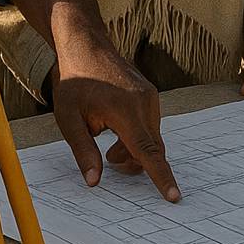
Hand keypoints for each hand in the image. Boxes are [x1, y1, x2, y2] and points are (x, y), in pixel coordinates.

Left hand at [49, 43, 180, 202]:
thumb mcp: (69, 119)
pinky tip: (115, 127)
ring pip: (151, 138)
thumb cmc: (75, 82)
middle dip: (133, 162)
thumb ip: (83, 152)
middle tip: (108, 159)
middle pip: (151, 149)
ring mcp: (150, 97)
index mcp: (125, 110)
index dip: (161, 177)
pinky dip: (136, 135)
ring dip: (132, 148)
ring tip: (107, 140)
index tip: (174, 196)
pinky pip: (150, 125)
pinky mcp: (150, 95)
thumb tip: (94, 181)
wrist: (86, 47)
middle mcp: (144, 103)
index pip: (147, 151)